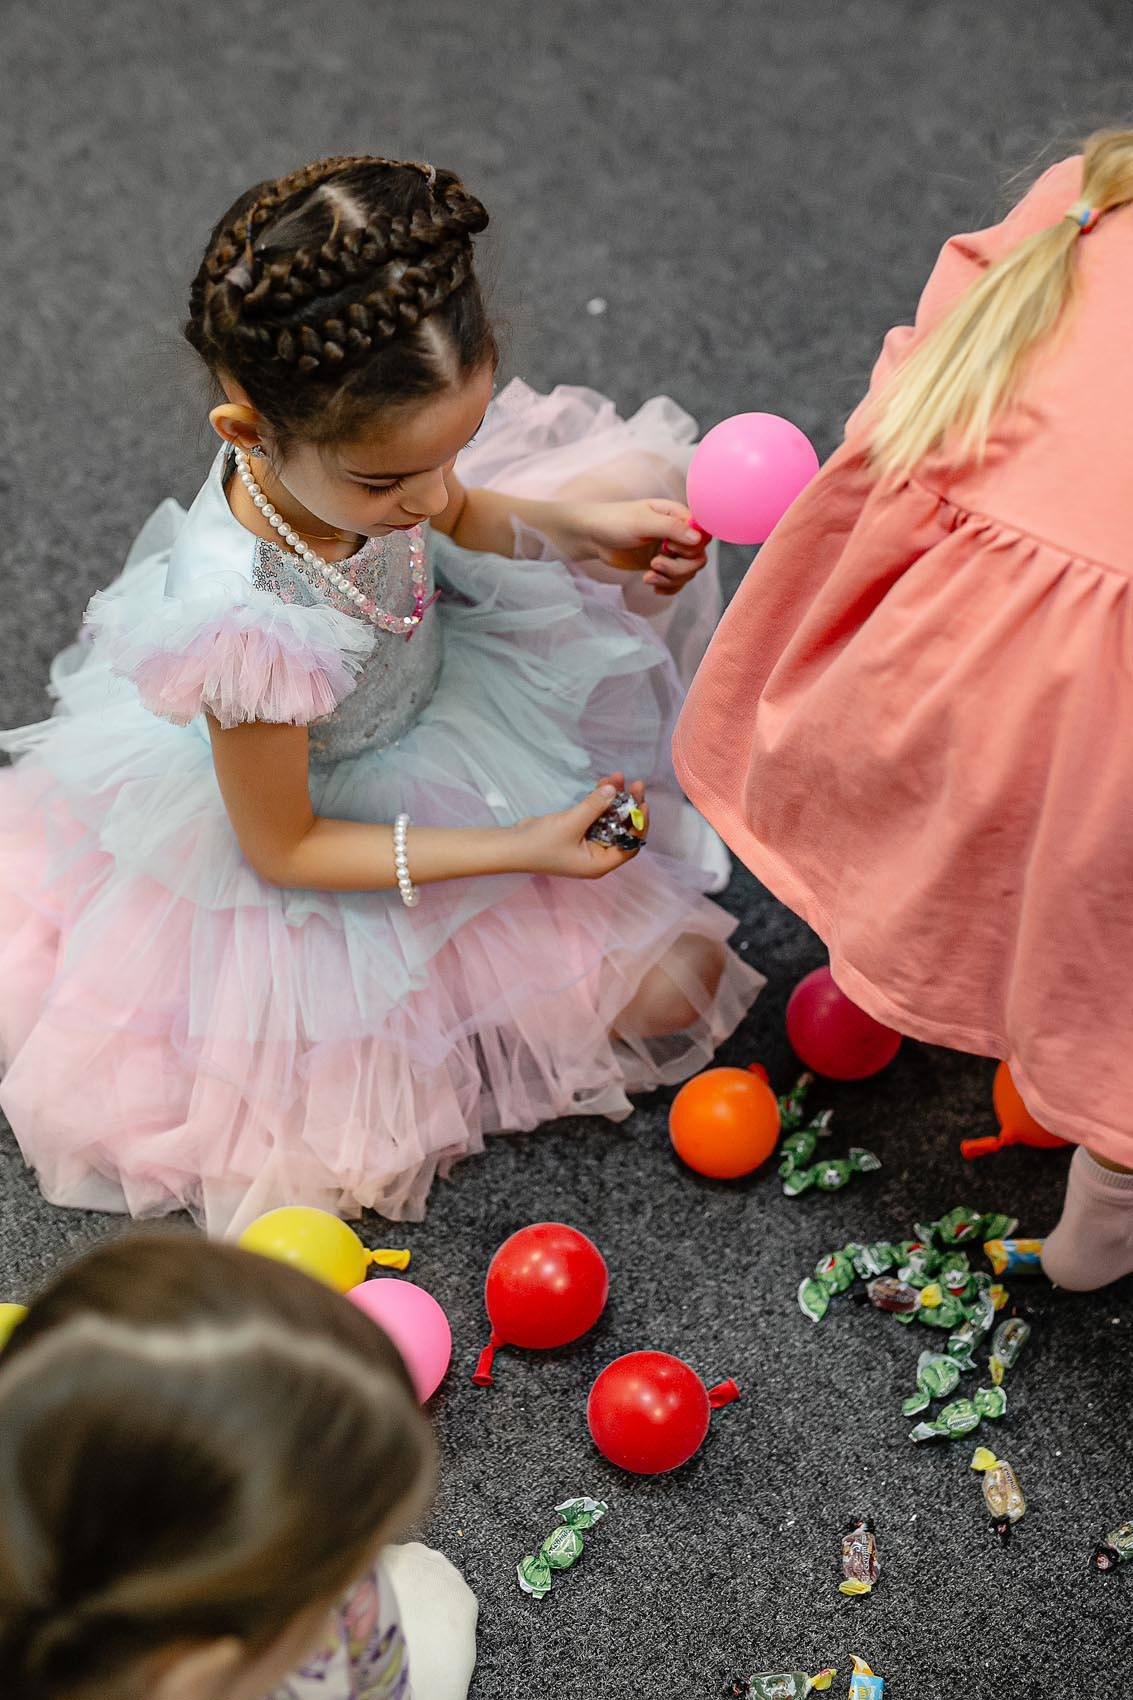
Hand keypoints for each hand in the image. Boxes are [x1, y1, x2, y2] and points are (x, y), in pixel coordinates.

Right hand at [508, 775, 648, 879]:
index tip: (642, 803)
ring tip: (616, 776)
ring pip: (609, 820)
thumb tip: (614, 789)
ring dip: (613, 800)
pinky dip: (599, 802)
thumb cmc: (540, 844)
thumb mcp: (571, 824)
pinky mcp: (577, 832)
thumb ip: (594, 806)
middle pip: (622, 830)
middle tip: (635, 785)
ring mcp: (586, 844)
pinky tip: (604, 784)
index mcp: (599, 863)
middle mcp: (596, 855)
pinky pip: (595, 816)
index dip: (639, 825)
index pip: (630, 845)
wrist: (511, 846)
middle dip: (628, 806)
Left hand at [562, 499, 710, 595]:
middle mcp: (677, 533)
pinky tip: (652, 585)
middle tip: (655, 565)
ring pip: (688, 572)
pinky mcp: (660, 565)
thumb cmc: (613, 522)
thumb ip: (671, 528)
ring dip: (670, 579)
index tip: (669, 546)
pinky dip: (667, 587)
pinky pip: (676, 581)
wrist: (591, 536)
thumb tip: (698, 538)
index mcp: (677, 516)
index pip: (703, 536)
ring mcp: (669, 550)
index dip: (691, 547)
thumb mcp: (642, 523)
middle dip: (678, 568)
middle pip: (697, 558)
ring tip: (647, 577)